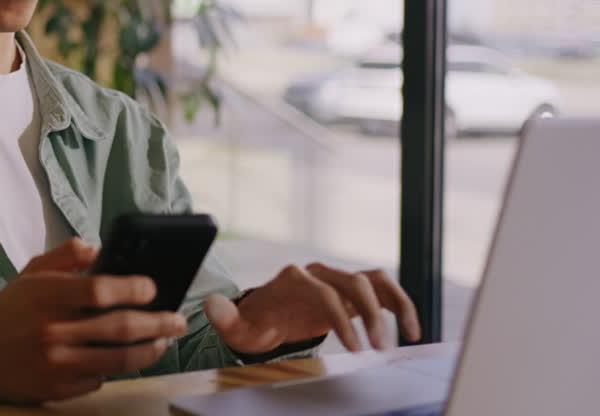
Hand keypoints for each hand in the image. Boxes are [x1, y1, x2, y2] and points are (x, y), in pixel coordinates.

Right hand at [0, 238, 187, 404]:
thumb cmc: (14, 308)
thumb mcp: (32, 272)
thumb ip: (65, 256)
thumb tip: (99, 248)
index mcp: (47, 295)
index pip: (99, 290)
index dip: (133, 288)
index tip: (152, 288)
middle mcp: (52, 329)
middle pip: (119, 327)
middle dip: (157, 323)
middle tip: (177, 320)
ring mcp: (56, 362)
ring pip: (118, 359)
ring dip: (149, 350)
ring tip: (164, 341)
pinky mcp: (59, 387)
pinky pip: (100, 379)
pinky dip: (116, 369)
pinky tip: (126, 358)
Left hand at [205, 263, 421, 354]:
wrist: (266, 317)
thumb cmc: (254, 323)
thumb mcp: (237, 326)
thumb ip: (225, 317)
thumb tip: (210, 305)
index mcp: (292, 279)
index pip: (323, 292)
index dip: (341, 318)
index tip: (355, 349)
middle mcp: (318, 272)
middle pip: (353, 283)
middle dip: (370, 316)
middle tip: (379, 349)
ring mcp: (337, 278)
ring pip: (374, 280)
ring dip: (392, 307)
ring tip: (406, 338)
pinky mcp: (353, 290)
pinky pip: (383, 289)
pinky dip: (401, 304)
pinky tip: (412, 330)